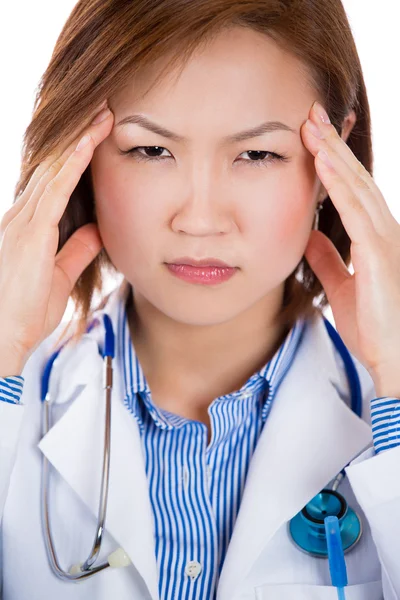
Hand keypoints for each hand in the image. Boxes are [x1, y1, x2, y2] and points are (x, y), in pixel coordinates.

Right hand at [0, 100, 113, 370]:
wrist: (1, 337)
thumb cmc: (24, 312)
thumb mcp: (61, 276)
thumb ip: (78, 250)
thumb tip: (97, 230)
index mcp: (29, 228)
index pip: (55, 182)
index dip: (76, 157)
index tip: (97, 136)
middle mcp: (22, 217)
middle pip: (54, 167)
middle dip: (79, 138)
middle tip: (102, 111)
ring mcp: (24, 221)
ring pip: (54, 169)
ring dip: (79, 141)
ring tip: (102, 116)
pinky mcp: (31, 231)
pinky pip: (55, 188)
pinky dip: (72, 164)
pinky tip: (88, 143)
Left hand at [301, 101, 399, 395]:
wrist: (393, 358)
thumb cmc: (373, 325)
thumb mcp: (340, 285)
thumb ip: (326, 260)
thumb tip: (307, 236)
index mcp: (374, 238)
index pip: (352, 191)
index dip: (333, 162)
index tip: (314, 137)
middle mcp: (383, 231)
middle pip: (356, 179)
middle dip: (334, 146)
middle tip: (312, 114)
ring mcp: (384, 240)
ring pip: (357, 187)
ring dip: (334, 155)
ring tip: (313, 126)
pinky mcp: (379, 254)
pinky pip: (356, 211)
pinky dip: (339, 186)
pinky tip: (324, 164)